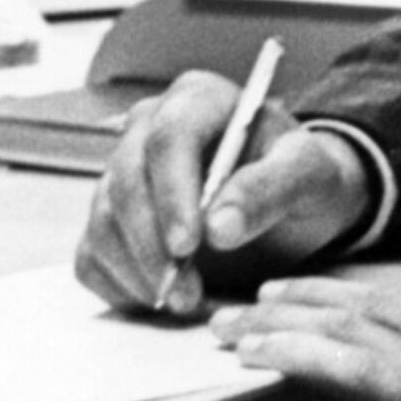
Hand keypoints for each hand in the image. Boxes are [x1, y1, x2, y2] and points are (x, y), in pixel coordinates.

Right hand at [72, 72, 371, 320]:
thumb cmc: (300, 178)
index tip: (188, 245)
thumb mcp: (308, 175)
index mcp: (199, 99)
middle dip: (151, 243)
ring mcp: (122, 174)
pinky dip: (119, 284)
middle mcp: (148, 129)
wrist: (292, 206)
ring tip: (183, 301)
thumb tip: (219, 227)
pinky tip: (158, 299)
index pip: (169, 137)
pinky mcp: (109, 221)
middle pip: (126, 180)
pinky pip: (91, 254)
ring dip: (137, 270)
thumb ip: (271, 189)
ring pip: (102, 221)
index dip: (172, 192)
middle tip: (185, 291)